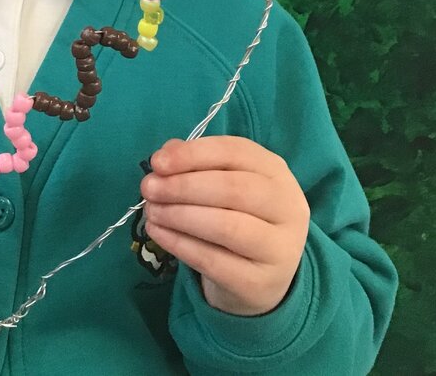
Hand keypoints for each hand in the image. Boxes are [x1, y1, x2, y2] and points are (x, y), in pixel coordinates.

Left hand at [140, 136, 308, 315]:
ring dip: (180, 216)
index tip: (157, 162)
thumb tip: (166, 154)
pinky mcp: (258, 283)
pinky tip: (158, 233)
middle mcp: (287, 207)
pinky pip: (213, 261)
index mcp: (277, 173)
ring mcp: (279, 248)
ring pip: (226, 226)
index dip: (194, 154)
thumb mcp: (224, 186)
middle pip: (234, 189)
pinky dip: (179, 244)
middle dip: (183, 186)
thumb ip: (197, 165)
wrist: (260, 280)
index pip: (237, 152)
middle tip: (149, 189)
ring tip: (152, 212)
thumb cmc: (238, 220)